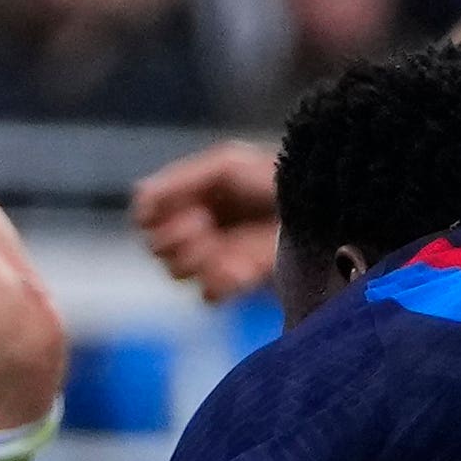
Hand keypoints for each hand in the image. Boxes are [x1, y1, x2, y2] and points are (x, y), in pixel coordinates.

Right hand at [131, 140, 282, 300]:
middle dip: (175, 239)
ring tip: (225, 250)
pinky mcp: (236, 282)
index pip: (147, 216)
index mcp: (190, 197)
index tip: (176, 209)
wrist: (320, 208)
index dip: (153, 218)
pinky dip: (220, 283)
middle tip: (203, 225)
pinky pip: (207, 295)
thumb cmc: (274, 177)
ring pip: (177, 273)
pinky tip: (241, 270)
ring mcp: (215, 257)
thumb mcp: (226, 165)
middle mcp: (197, 228)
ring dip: (197, 261)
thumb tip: (140, 196)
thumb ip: (180, 180)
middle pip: (156, 248)